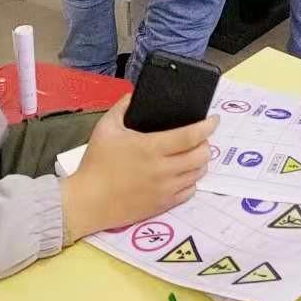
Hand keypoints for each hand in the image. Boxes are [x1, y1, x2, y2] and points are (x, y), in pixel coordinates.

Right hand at [60, 96, 217, 242]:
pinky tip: (184, 175)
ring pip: (198, 174)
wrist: (86, 202)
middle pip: (201, 156)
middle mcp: (163, 170)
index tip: (214, 120)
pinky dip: (191, 181)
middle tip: (201, 138)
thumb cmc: (96, 163)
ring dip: (200, 162)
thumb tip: (135, 95)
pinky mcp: (162, 206)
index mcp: (151, 148)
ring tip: (194, 154)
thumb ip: (122, 107)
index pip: (191, 136)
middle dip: (206, 144)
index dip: (207, 126)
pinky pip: (189, 192)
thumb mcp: (106, 127)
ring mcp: (164, 190)